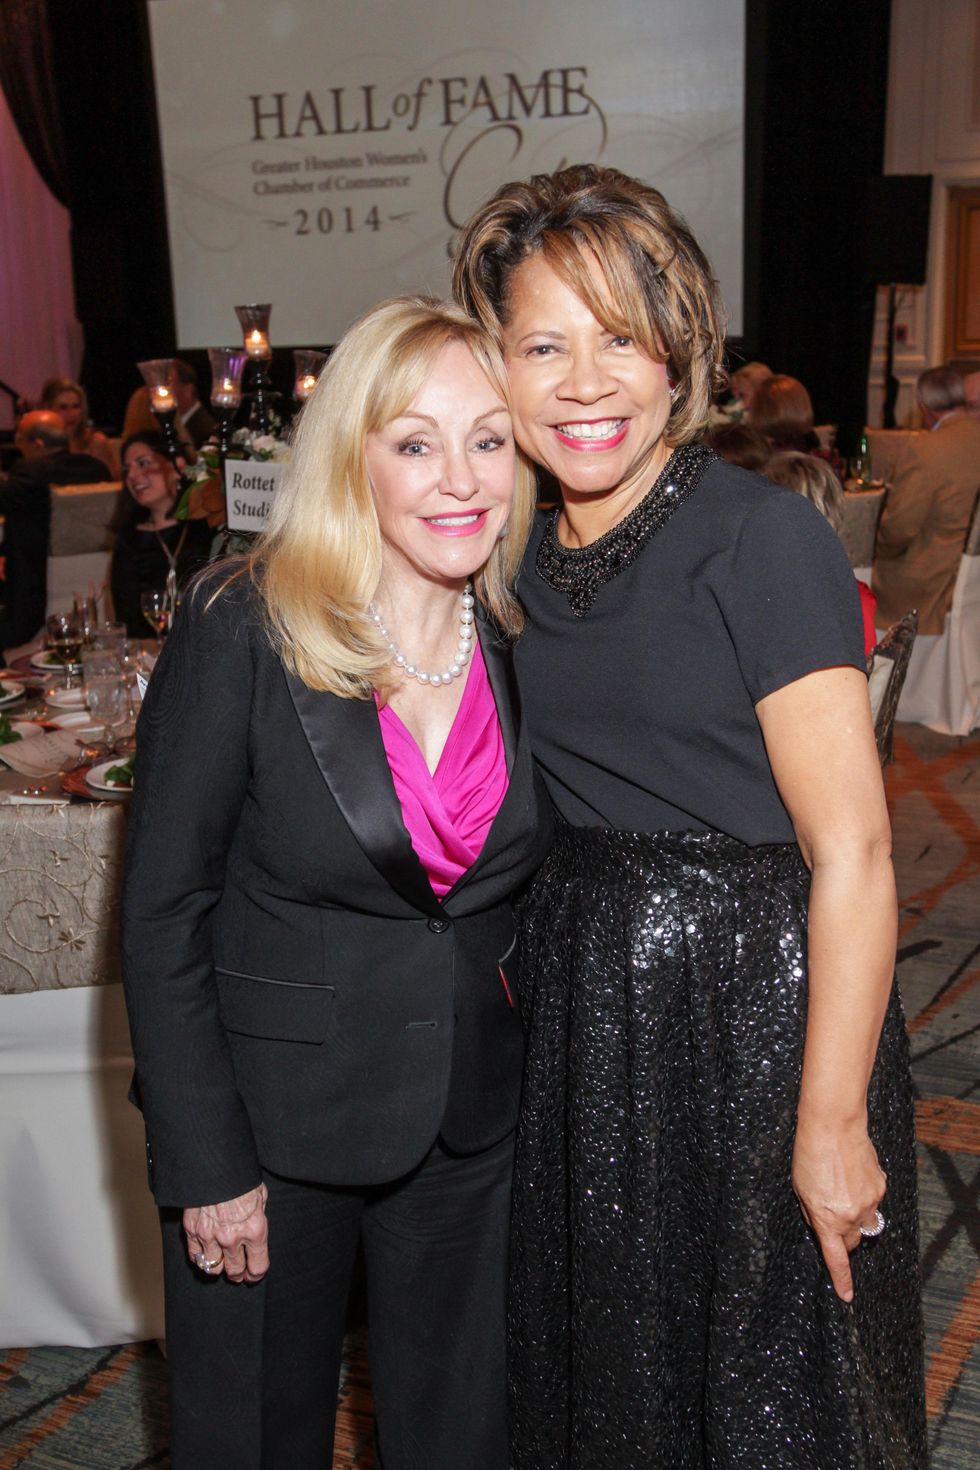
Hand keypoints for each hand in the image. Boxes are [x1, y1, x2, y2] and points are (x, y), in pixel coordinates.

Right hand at [183, 1183, 268, 1283]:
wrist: (215, 1165)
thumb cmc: (241, 1178)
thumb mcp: (260, 1195)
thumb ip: (258, 1215)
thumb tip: (255, 1226)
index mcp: (254, 1230)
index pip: (257, 1266)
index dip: (256, 1273)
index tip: (254, 1274)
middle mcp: (232, 1238)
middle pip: (235, 1271)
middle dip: (238, 1274)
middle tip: (238, 1273)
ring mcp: (210, 1236)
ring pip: (213, 1268)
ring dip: (218, 1268)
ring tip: (221, 1263)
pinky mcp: (192, 1231)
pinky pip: (195, 1256)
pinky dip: (200, 1258)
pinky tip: (205, 1253)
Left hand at [791, 1118, 886, 1302]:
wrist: (834, 1126)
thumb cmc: (809, 1154)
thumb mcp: (800, 1189)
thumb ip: (812, 1214)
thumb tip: (823, 1228)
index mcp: (827, 1219)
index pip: (836, 1258)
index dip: (842, 1280)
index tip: (847, 1297)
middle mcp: (851, 1215)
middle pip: (853, 1241)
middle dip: (844, 1237)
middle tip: (834, 1217)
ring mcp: (870, 1202)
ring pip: (866, 1221)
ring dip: (856, 1214)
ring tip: (842, 1187)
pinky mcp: (881, 1187)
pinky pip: (874, 1201)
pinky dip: (865, 1194)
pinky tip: (853, 1174)